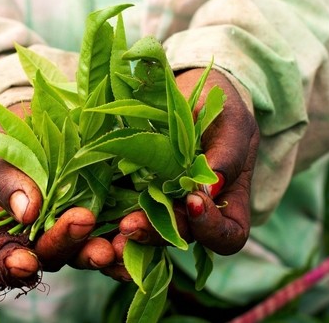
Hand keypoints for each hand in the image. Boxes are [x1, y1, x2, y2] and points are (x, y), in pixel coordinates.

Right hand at [0, 104, 114, 290]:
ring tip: (115, 243)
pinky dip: (130, 241)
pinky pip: (118, 238)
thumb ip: (7, 181)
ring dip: (102, 252)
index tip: (23, 262)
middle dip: (68, 243)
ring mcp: (75, 233)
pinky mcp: (106, 220)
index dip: (9, 267)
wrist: (44, 123)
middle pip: (52, 255)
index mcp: (3, 230)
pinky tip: (137, 234)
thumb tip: (27, 212)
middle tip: (82, 221)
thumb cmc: (10, 142)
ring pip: (87, 253)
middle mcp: (41, 240)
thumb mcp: (0, 153)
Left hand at [103, 68, 259, 280]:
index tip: (194, 201)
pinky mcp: (136, 193)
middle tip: (131, 224)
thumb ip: (228, 153)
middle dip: (158, 234)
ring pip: (150, 231)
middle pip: (181, 238)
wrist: (187, 91)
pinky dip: (113, 217)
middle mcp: (196, 213)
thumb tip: (212, 187)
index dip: (212, 229)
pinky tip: (98, 214)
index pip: (228, 235)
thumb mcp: (231, 122)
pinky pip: (126, 212)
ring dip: (133, 231)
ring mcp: (165, 206)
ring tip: (116, 225)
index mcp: (228, 202)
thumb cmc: (219, 106)